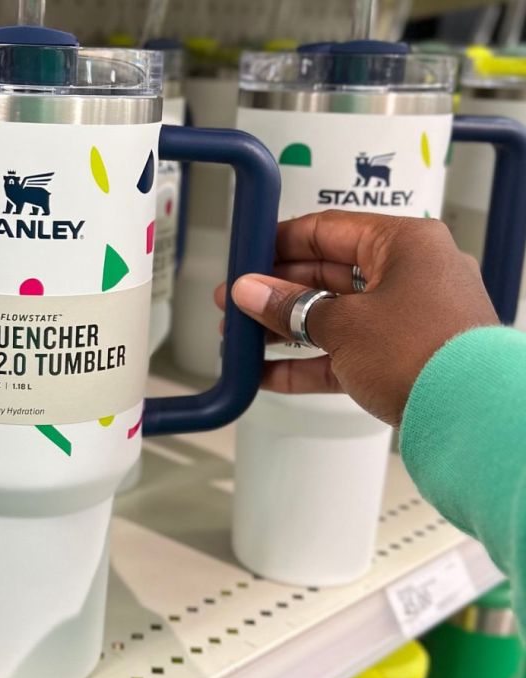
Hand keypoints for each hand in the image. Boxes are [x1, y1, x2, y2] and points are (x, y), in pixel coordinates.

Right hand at [215, 210, 498, 426]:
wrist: (471, 417)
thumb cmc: (424, 352)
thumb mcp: (343, 323)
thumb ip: (289, 307)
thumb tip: (249, 291)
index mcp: (404, 245)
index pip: (329, 229)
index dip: (281, 241)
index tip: (247, 254)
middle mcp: (410, 275)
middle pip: (326, 274)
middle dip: (276, 291)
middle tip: (236, 301)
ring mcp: (406, 319)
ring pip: (332, 316)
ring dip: (285, 328)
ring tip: (241, 338)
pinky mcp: (399, 359)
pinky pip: (343, 353)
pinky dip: (306, 362)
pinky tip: (266, 373)